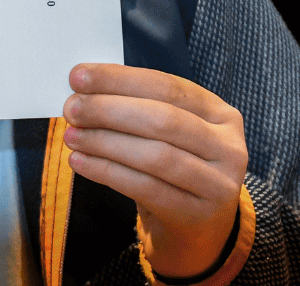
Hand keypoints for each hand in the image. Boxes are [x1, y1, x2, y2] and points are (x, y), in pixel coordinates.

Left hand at [64, 63, 247, 278]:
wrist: (197, 222)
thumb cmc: (173, 162)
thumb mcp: (168, 130)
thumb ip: (135, 104)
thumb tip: (82, 88)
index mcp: (220, 113)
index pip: (168, 87)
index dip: (120, 79)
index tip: (77, 76)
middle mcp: (228, 146)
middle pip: (163, 120)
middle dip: (109, 110)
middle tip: (71, 109)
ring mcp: (219, 183)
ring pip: (155, 156)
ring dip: (105, 142)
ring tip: (71, 136)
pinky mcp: (198, 213)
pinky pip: (146, 188)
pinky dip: (107, 172)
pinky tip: (79, 161)